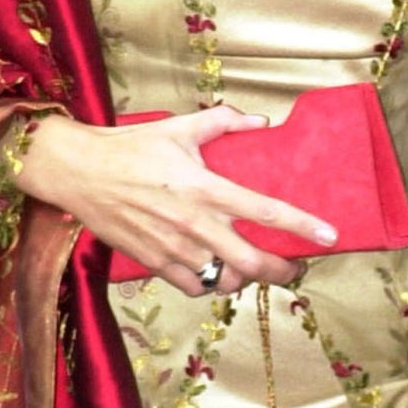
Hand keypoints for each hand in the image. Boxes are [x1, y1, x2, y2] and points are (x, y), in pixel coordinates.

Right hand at [17, 106, 337, 296]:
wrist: (78, 172)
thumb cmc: (128, 147)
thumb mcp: (178, 127)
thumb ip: (222, 122)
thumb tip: (258, 121)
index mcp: (204, 187)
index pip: (265, 210)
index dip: (302, 226)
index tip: (329, 237)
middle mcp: (193, 223)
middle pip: (252, 262)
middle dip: (281, 271)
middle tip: (294, 269)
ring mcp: (173, 247)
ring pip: (224, 280)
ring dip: (245, 280)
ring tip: (254, 271)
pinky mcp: (153, 261)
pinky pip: (193, 286)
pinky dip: (210, 285)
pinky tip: (215, 274)